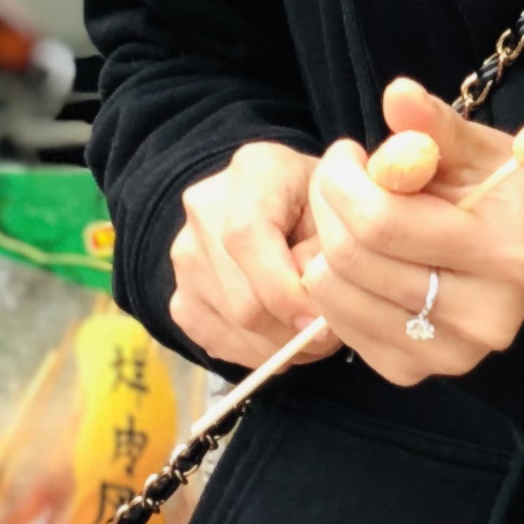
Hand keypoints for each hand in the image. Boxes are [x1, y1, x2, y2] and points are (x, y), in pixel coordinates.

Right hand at [167, 141, 324, 368]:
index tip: (320, 321)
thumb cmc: (323, 209)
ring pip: (232, 325)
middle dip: (291, 330)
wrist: (284, 204)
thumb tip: (309, 309)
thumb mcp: (342, 214)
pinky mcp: (181, 297)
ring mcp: (185, 255)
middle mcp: (205, 209)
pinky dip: (255, 352)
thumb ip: (329, 253)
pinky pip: (216, 341)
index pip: (247, 236)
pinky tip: (280, 335)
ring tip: (310, 333)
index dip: (284, 290)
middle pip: (241, 296)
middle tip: (328, 336)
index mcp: (254, 171)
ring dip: (279, 345)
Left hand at [295, 78, 523, 386]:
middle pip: (351, 258)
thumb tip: (397, 95)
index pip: (380, 222)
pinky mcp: (413, 372)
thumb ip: (436, 126)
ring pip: (333, 295)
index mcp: (507, 253)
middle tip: (336, 179)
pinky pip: (337, 326)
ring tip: (347, 217)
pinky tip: (357, 260)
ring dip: (321, 246)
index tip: (346, 154)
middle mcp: (485, 317)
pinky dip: (333, 287)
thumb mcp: (477, 150)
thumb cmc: (499, 195)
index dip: (343, 180)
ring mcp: (449, 354)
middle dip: (327, 207)